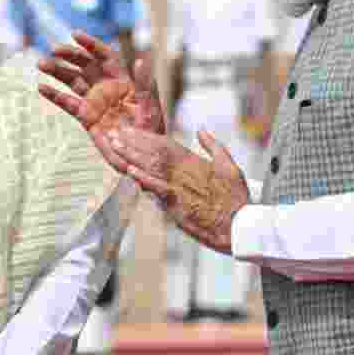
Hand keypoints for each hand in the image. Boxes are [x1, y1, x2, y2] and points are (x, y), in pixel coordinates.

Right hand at [38, 32, 165, 172]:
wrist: (144, 154)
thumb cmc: (152, 128)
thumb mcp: (151, 105)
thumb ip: (144, 83)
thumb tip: (140, 60)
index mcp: (123, 79)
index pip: (105, 56)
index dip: (90, 44)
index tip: (74, 34)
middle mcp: (107, 87)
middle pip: (85, 64)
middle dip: (70, 55)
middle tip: (54, 49)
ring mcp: (95, 101)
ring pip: (73, 81)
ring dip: (58, 71)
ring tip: (42, 64)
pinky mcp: (86, 117)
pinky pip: (68, 103)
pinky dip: (55, 96)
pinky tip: (41, 88)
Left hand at [110, 128, 248, 251]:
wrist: (238, 225)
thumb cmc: (236, 198)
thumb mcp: (229, 165)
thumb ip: (214, 146)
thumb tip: (200, 131)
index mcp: (196, 162)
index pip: (166, 144)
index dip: (146, 136)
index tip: (131, 129)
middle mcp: (185, 172)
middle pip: (155, 152)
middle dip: (133, 141)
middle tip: (115, 132)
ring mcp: (180, 187)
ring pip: (153, 166)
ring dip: (132, 155)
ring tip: (116, 145)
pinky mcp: (178, 204)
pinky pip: (158, 189)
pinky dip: (144, 179)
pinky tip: (131, 171)